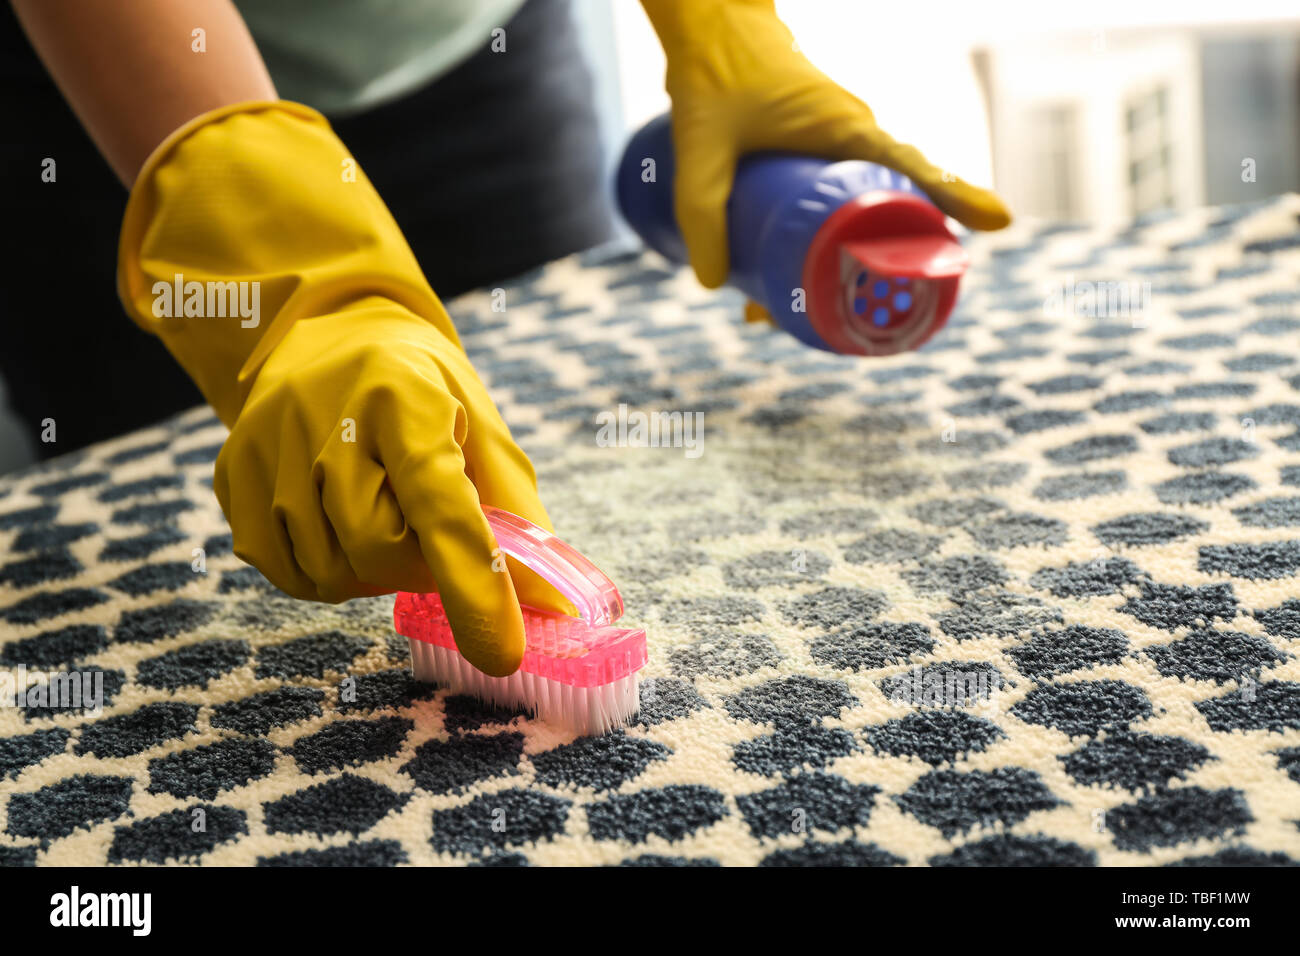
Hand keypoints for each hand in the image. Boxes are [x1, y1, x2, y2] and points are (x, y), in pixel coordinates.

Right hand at [118, 101, 569, 675]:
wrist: (329, 333)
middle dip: (417, 568)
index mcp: (404, 398)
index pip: (441, 508)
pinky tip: (339, 528)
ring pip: (327, 569)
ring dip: (370, 571)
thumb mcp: (482, 429)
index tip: (502, 653)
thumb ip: (516, 518)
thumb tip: (552, 607)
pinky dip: (323, 571)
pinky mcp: (232, 474)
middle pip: (376, 548)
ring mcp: (267, 446)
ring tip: (385, 520)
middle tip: (433, 544)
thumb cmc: (424, 389)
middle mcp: (325, 415)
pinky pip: (281, 570)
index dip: (474, 586)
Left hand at [642, 0, 1011, 287]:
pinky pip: (833, 206)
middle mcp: (854, 140)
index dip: (954, 194)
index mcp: (847, 128)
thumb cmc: (715, 72)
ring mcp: (837, 150)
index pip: (912, 166)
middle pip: (891, 206)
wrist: (712, 28)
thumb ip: (702, 211)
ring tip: (783, 314)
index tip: (998, 221)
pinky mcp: (816, 157)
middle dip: (884, 261)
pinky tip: (771, 282)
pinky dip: (815, 243)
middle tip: (870, 313)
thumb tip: (715, 284)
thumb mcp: (700, 145)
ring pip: (856, 213)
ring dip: (837, 261)